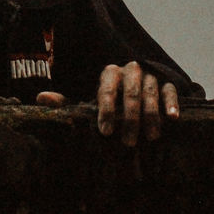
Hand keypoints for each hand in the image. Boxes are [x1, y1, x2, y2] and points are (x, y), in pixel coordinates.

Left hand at [36, 61, 178, 145]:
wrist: (134, 93)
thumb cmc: (106, 102)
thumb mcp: (86, 102)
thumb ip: (66, 103)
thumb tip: (41, 98)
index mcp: (108, 73)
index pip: (106, 89)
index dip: (105, 111)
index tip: (104, 131)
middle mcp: (129, 70)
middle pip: (131, 92)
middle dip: (129, 119)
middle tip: (127, 142)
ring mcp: (149, 75)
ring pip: (150, 92)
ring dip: (150, 115)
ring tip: (150, 137)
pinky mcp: (166, 82)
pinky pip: (170, 90)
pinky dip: (171, 103)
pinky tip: (173, 118)